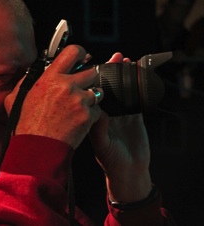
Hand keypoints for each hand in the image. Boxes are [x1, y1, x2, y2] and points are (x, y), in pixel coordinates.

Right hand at [5, 45, 101, 148]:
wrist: (37, 148)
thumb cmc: (25, 125)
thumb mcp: (16, 97)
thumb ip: (27, 81)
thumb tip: (35, 72)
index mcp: (50, 78)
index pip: (74, 51)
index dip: (79, 53)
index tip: (80, 58)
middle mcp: (67, 86)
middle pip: (91, 72)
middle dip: (86, 80)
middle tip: (77, 89)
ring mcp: (80, 101)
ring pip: (97, 91)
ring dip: (89, 97)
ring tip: (76, 107)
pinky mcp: (88, 116)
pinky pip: (98, 109)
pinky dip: (91, 114)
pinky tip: (78, 120)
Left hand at [89, 53, 151, 202]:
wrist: (129, 171)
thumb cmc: (111, 161)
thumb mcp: (102, 144)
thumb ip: (99, 128)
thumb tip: (98, 112)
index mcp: (93, 117)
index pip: (92, 94)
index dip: (94, 80)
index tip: (95, 66)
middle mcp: (105, 113)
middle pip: (106, 88)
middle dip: (110, 73)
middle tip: (114, 58)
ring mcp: (120, 114)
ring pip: (121, 90)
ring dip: (123, 76)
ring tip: (125, 62)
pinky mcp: (134, 116)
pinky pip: (135, 98)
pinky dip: (137, 87)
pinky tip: (137, 76)